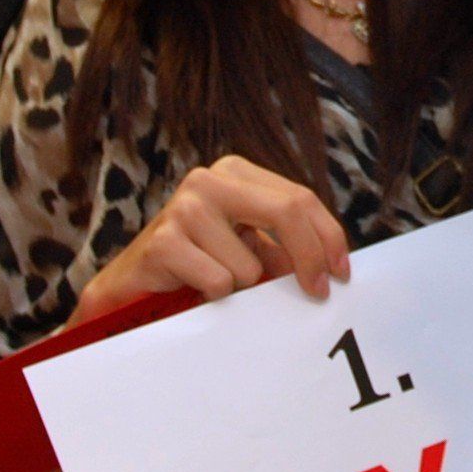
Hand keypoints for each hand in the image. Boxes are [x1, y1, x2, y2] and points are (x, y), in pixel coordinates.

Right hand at [72, 156, 350, 321]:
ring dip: (244, 288)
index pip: (300, 198)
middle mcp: (210, 180)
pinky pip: (220, 283)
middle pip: (287, 212)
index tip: (341, 274)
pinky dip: (215, 297)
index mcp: (236, 173)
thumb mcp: (249, 250)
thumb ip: (286, 249)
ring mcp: (184, 207)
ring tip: (216, 284)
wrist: (131, 288)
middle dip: (310, 257)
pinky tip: (193, 289)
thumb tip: (332, 268)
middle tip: (318, 293)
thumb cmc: (197, 266)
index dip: (328, 237)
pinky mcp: (163, 241)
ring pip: (251, 264)